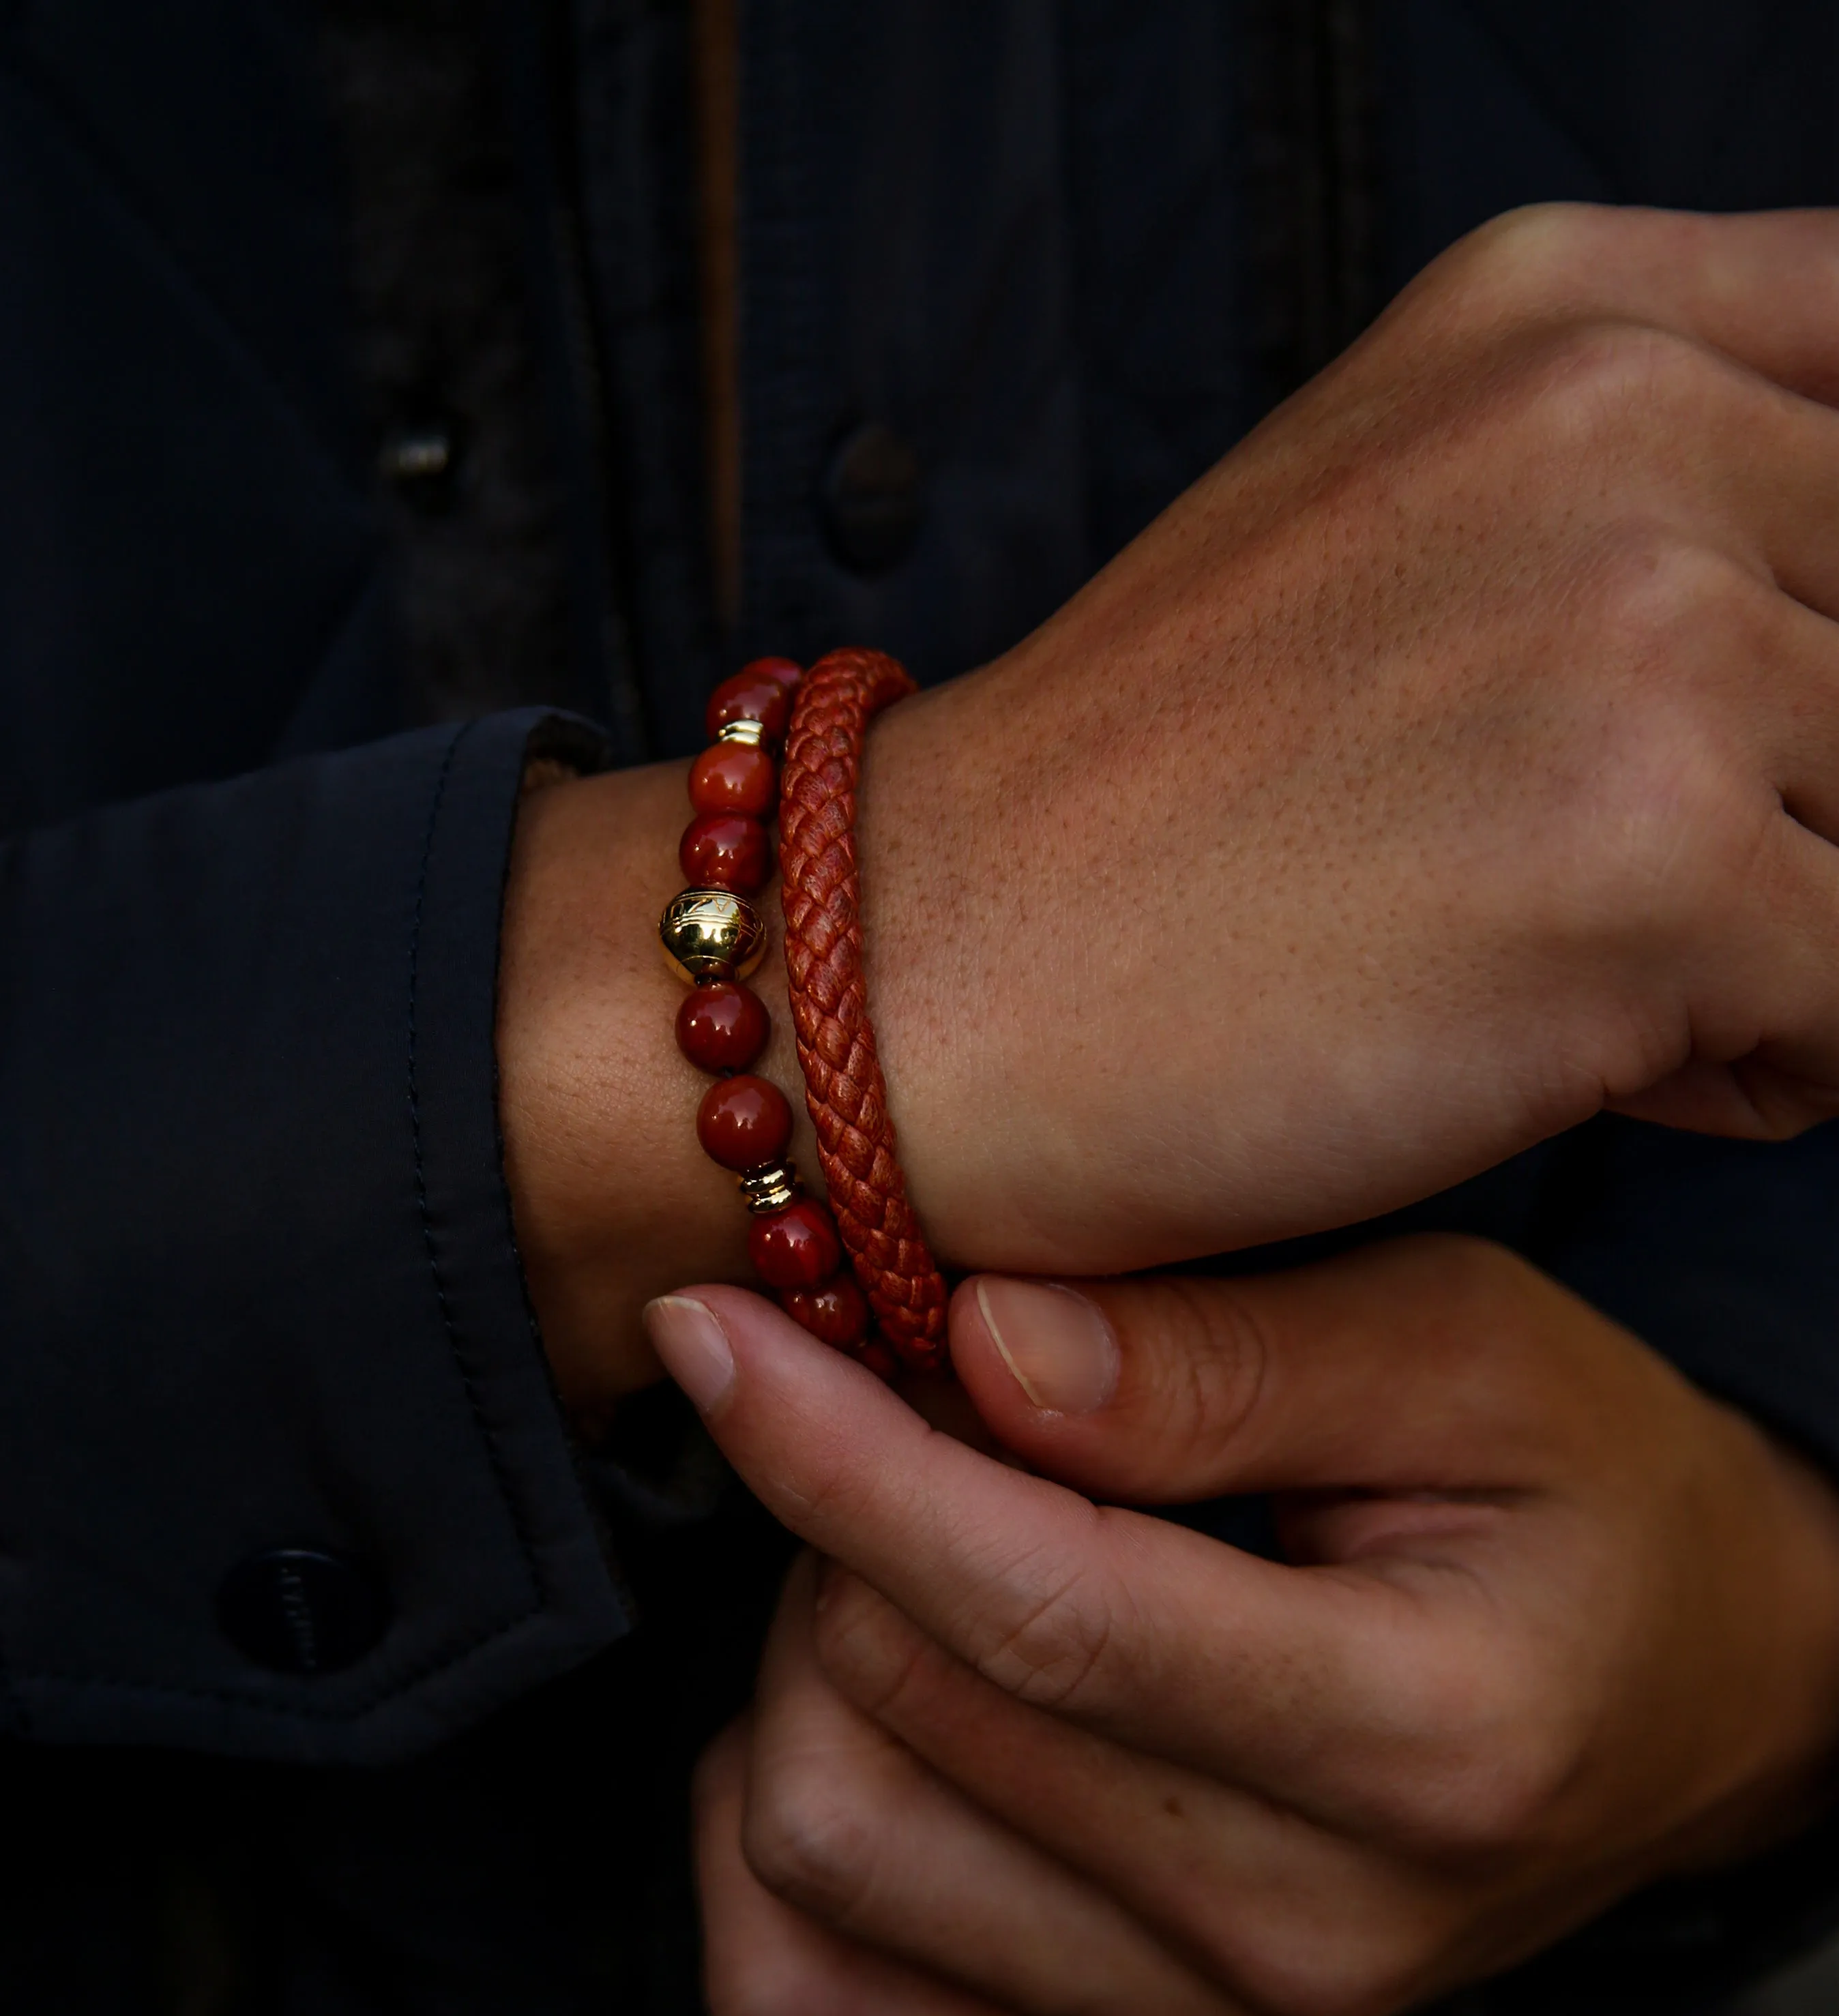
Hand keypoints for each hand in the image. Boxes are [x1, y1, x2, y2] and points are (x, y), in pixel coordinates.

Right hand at [502, 205, 1838, 1401]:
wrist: (905, 978)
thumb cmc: (1133, 810)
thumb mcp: (1385, 534)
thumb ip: (1652, 503)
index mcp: (1561, 316)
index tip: (1764, 724)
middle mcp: (1620, 422)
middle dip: (1818, 788)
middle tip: (1617, 876)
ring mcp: (1643, 632)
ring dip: (1796, 929)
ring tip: (1571, 972)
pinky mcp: (1651, 862)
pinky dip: (1764, 1062)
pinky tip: (1560, 1057)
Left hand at [655, 1240, 1838, 2015]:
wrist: (1676, 1690)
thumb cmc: (1569, 1485)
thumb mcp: (1457, 1346)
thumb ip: (1219, 1355)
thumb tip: (981, 1346)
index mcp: (1416, 1741)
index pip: (1033, 1609)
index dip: (831, 1454)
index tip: (712, 1329)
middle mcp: (1305, 1941)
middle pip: (891, 1717)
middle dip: (840, 1520)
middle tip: (926, 1417)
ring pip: (816, 1855)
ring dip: (804, 1665)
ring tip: (920, 1559)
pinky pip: (807, 1997)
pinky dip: (778, 1841)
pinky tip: (874, 1711)